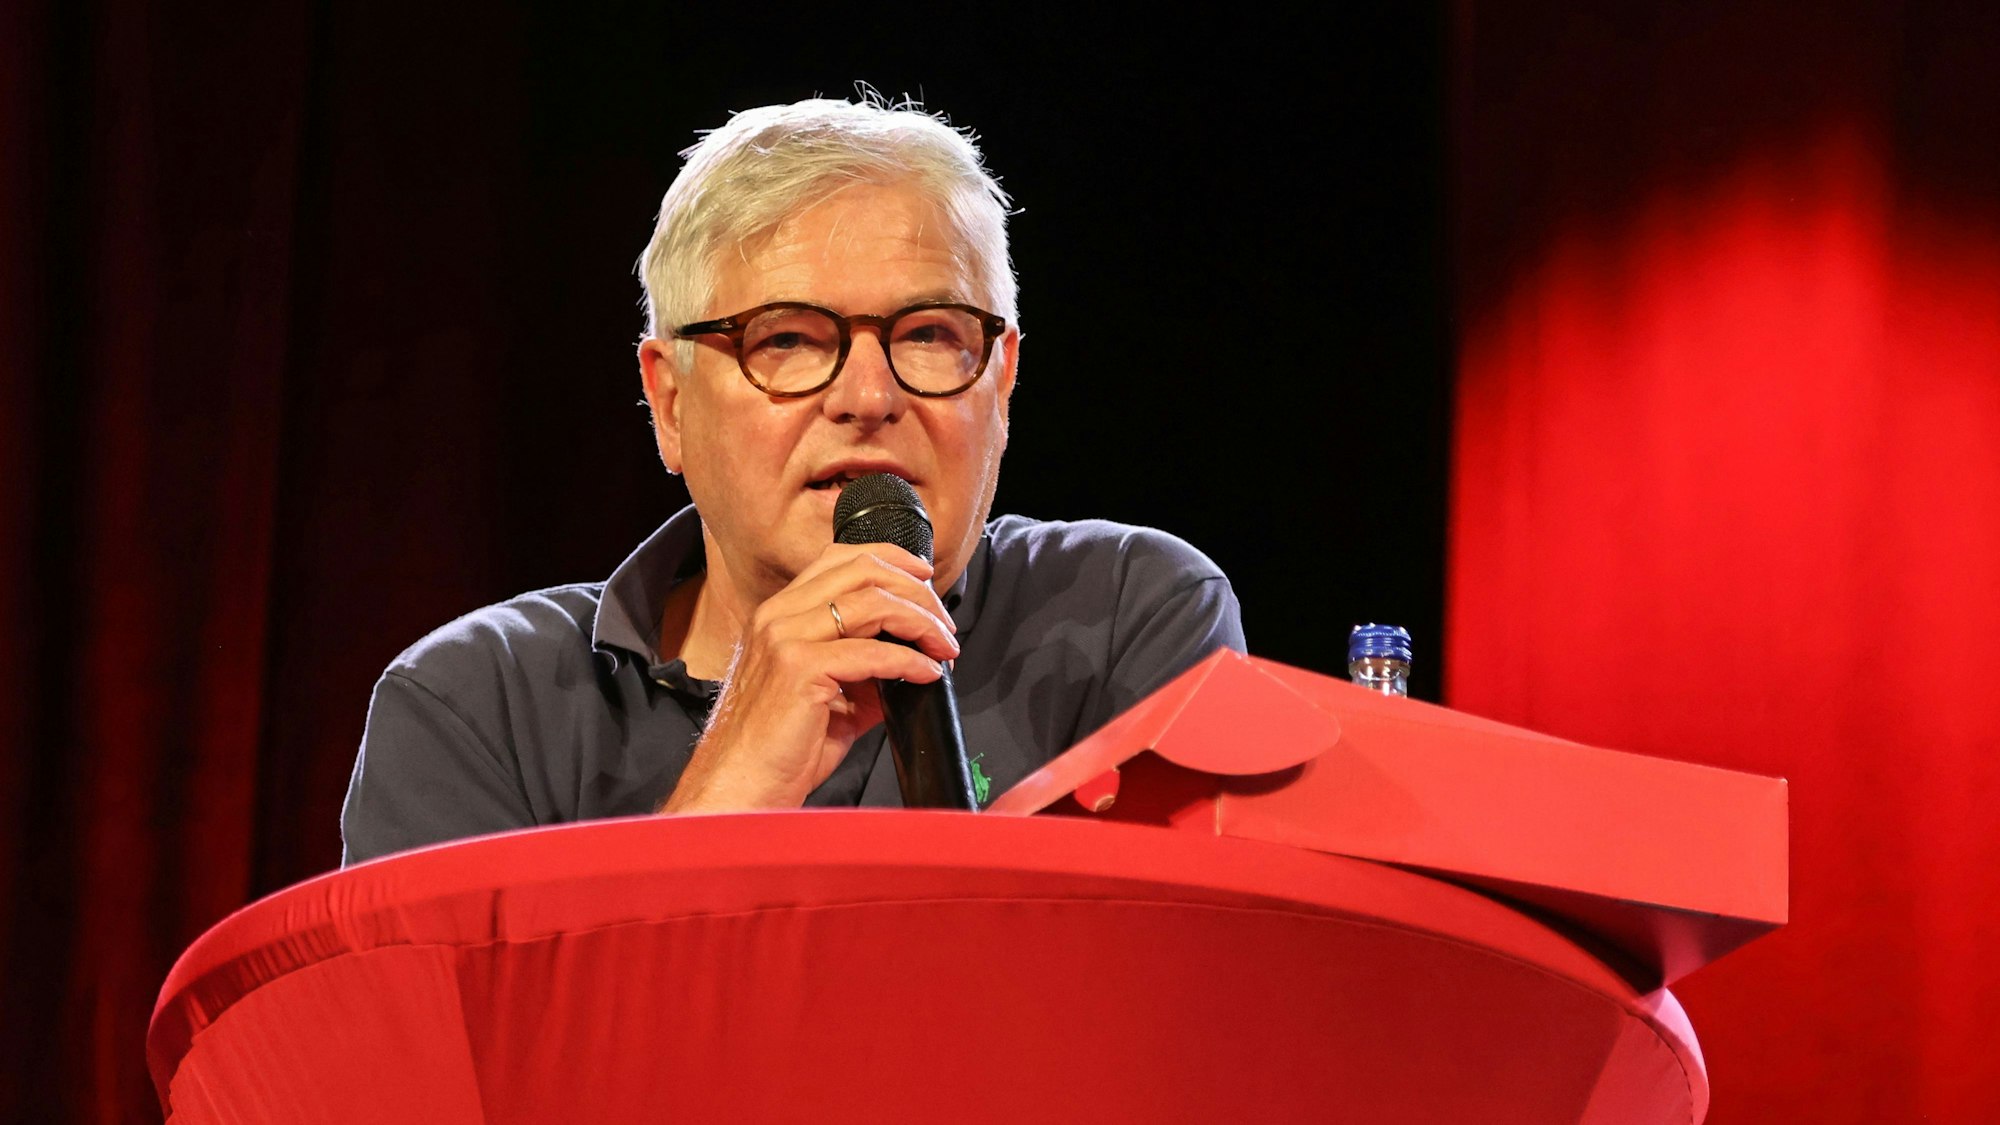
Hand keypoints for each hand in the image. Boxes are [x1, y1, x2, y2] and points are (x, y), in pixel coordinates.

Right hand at [659, 543, 959, 811]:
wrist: (740, 787)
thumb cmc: (776, 749)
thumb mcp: (826, 696)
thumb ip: (864, 671)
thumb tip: (911, 665)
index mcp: (779, 614)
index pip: (840, 558)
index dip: (892, 559)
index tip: (925, 578)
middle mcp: (778, 615)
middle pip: (864, 570)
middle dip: (916, 592)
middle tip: (944, 625)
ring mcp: (785, 638)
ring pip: (872, 602)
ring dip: (921, 621)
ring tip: (944, 647)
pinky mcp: (800, 669)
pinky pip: (873, 652)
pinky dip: (910, 660)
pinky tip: (928, 674)